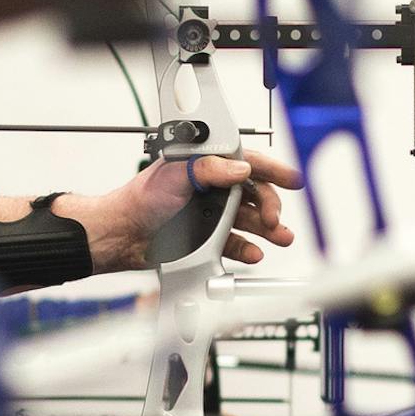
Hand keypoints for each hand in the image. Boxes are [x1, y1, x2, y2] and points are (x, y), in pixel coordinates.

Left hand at [77, 151, 300, 270]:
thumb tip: (238, 169)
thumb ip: (207, 169)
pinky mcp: (207, 238)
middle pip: (253, 194)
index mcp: (205, 165)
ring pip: (249, 220)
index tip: (293, 179)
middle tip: (274, 219)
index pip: (246, 162)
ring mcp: (211, 213)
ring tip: (279, 237)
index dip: (272, 170)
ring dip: (267, 229)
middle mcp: (212, 188)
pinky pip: (235, 243)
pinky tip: (254, 253)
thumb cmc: (138, 200)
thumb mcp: (174, 175)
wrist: (121, 236)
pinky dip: (247, 249)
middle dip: (270, 205)